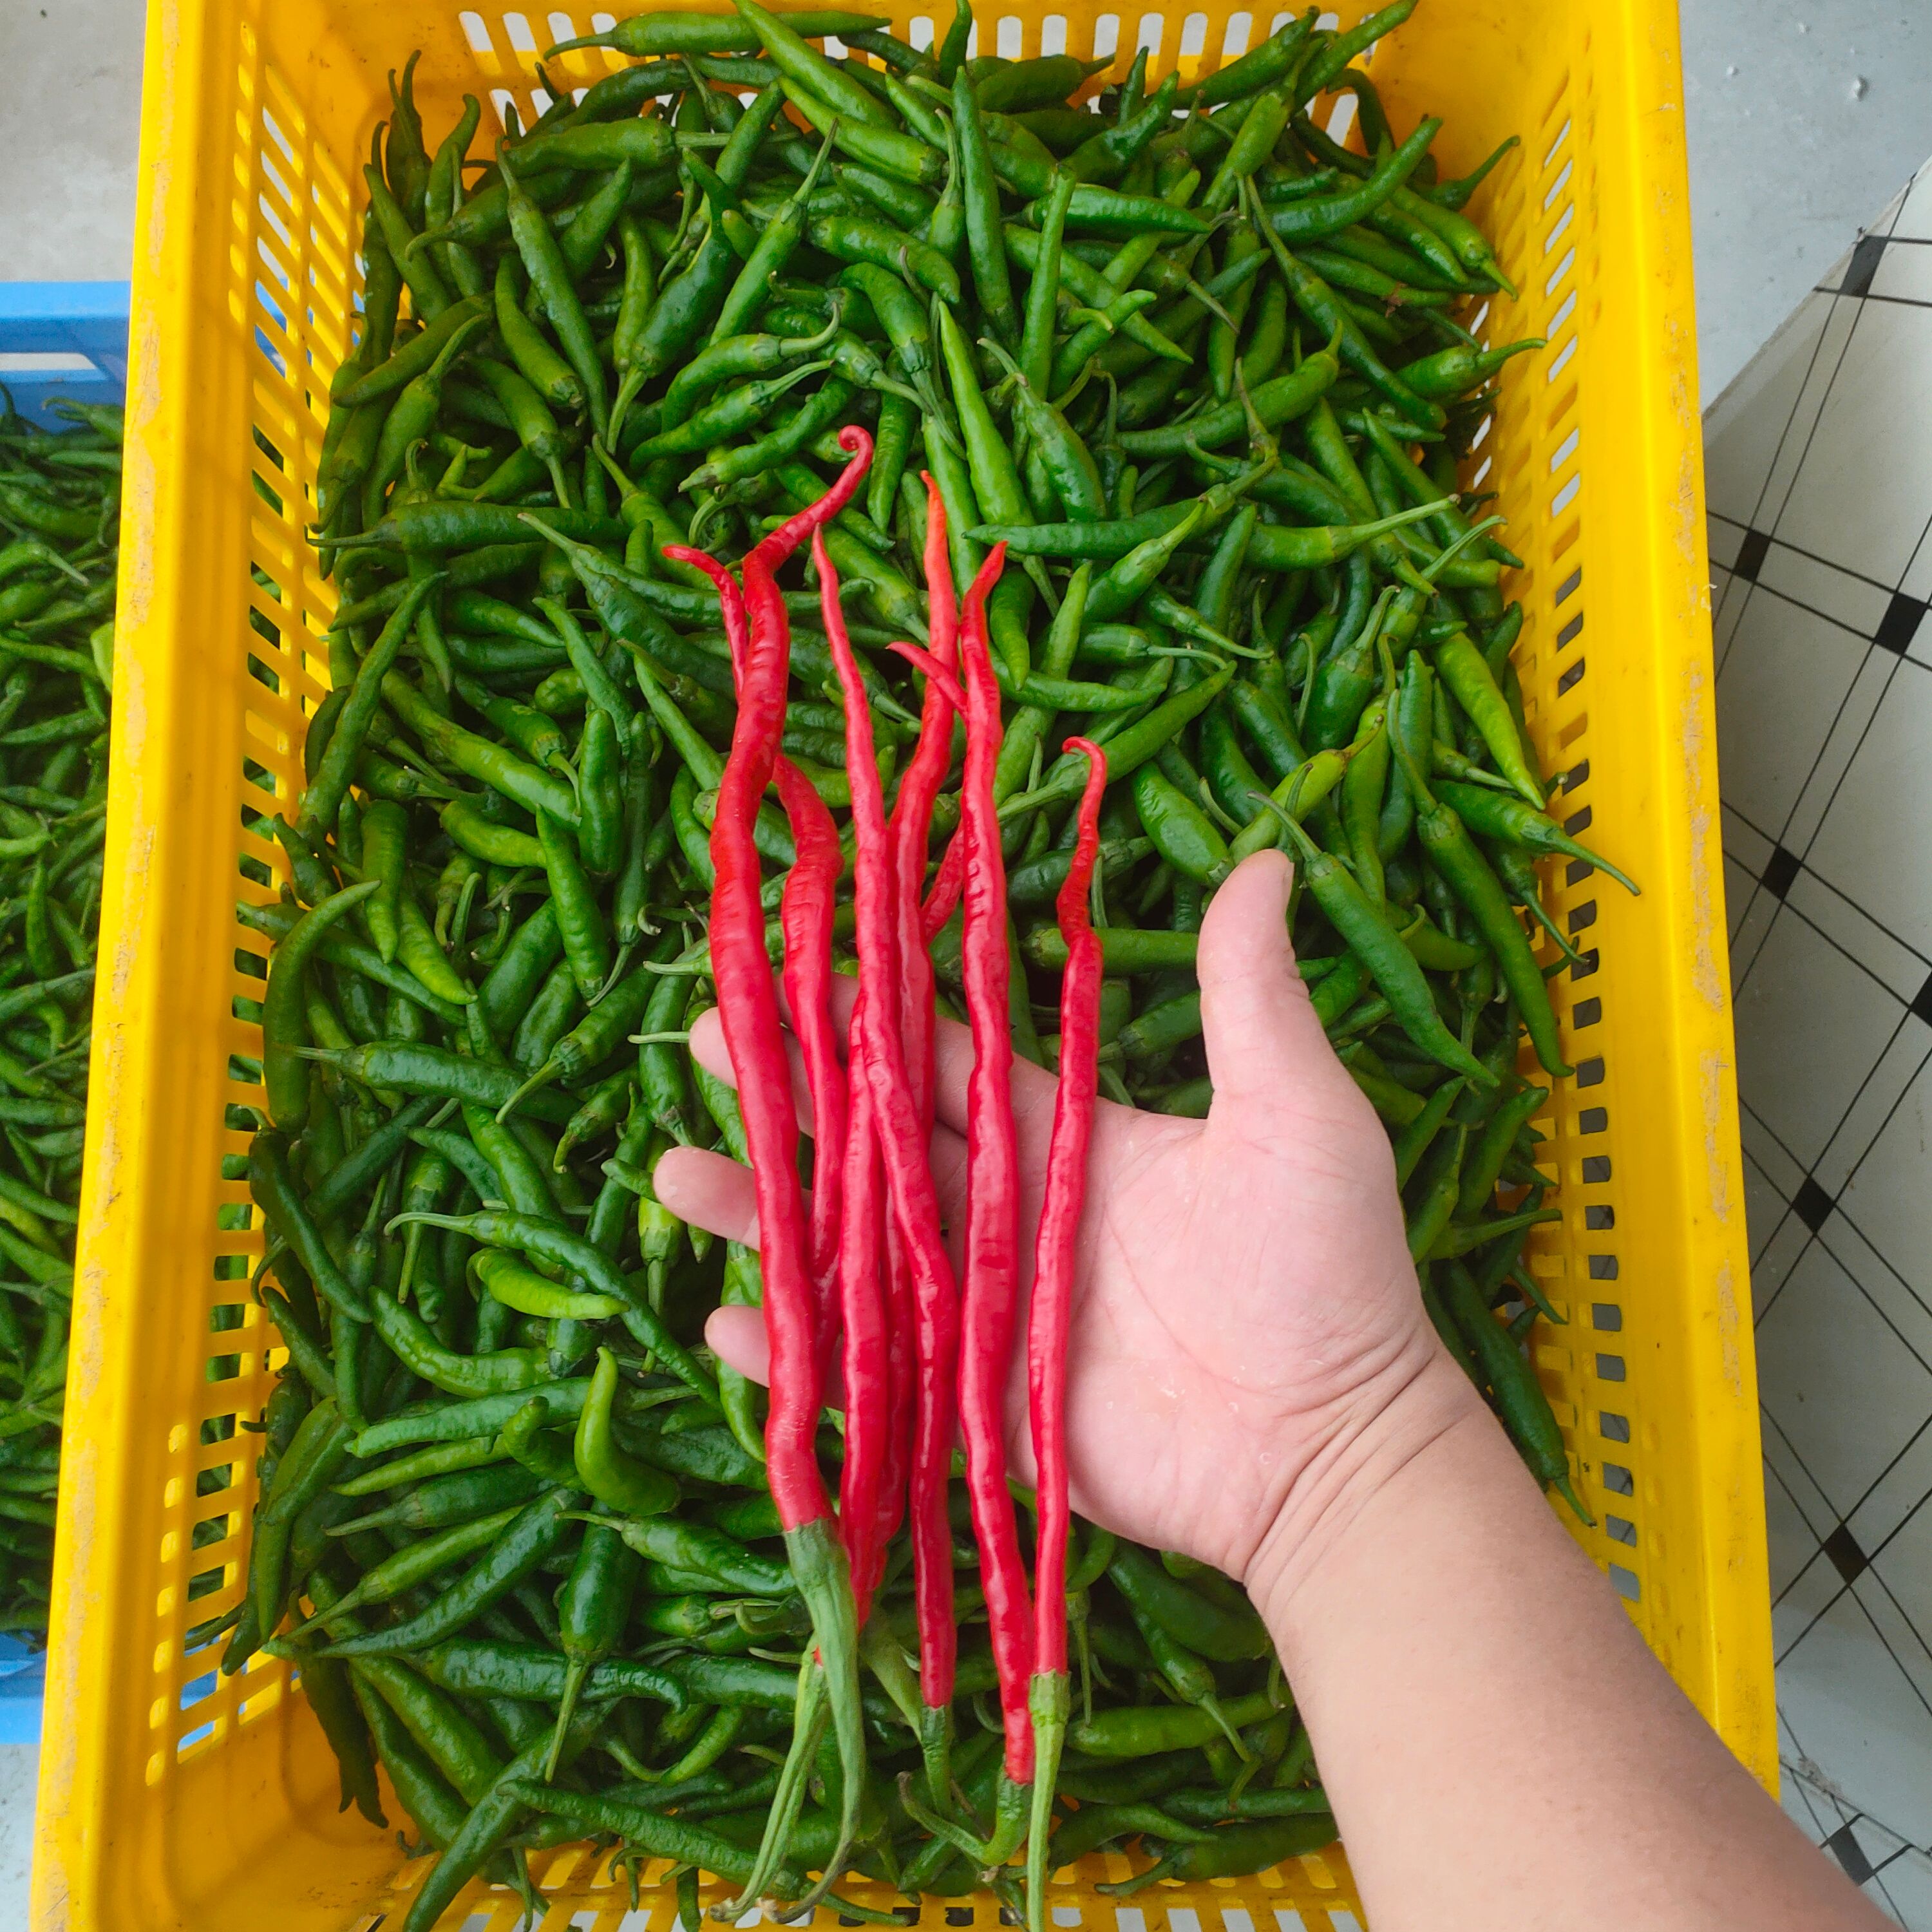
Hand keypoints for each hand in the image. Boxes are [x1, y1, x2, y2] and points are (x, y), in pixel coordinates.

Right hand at [654, 850, 1444, 1587]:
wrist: (1331, 1445)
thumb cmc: (1327, 1272)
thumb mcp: (1296, 1114)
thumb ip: (1250, 997)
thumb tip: (1268, 860)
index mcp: (1063, 1135)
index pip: (941, 1059)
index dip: (868, 1014)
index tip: (792, 963)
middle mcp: (1004, 1212)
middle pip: (871, 1140)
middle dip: (787, 1090)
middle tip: (701, 1037)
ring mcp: (978, 1310)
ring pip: (848, 1247)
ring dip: (763, 1212)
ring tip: (676, 1176)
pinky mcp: (969, 1404)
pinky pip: (863, 1374)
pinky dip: (793, 1356)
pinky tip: (722, 1322)